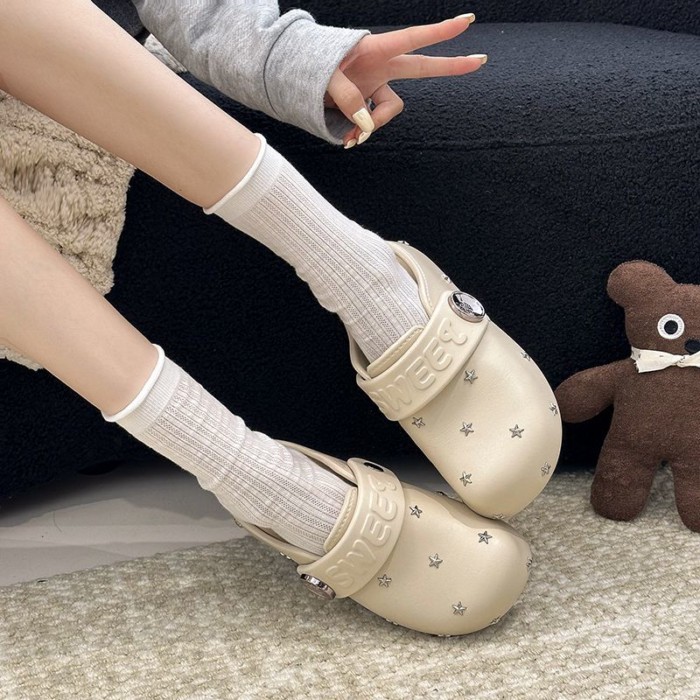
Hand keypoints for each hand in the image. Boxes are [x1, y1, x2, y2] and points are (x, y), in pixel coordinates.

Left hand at [324, 14, 486, 147]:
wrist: (294, 80)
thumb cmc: (308, 69)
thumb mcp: (323, 80)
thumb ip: (347, 98)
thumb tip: (368, 126)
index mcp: (374, 50)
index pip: (412, 40)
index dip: (439, 32)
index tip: (467, 21)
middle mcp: (380, 67)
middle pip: (422, 67)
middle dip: (450, 65)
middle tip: (480, 61)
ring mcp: (375, 86)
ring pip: (388, 111)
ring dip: (372, 126)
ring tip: (348, 135)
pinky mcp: (367, 104)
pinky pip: (373, 123)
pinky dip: (361, 133)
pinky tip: (346, 139)